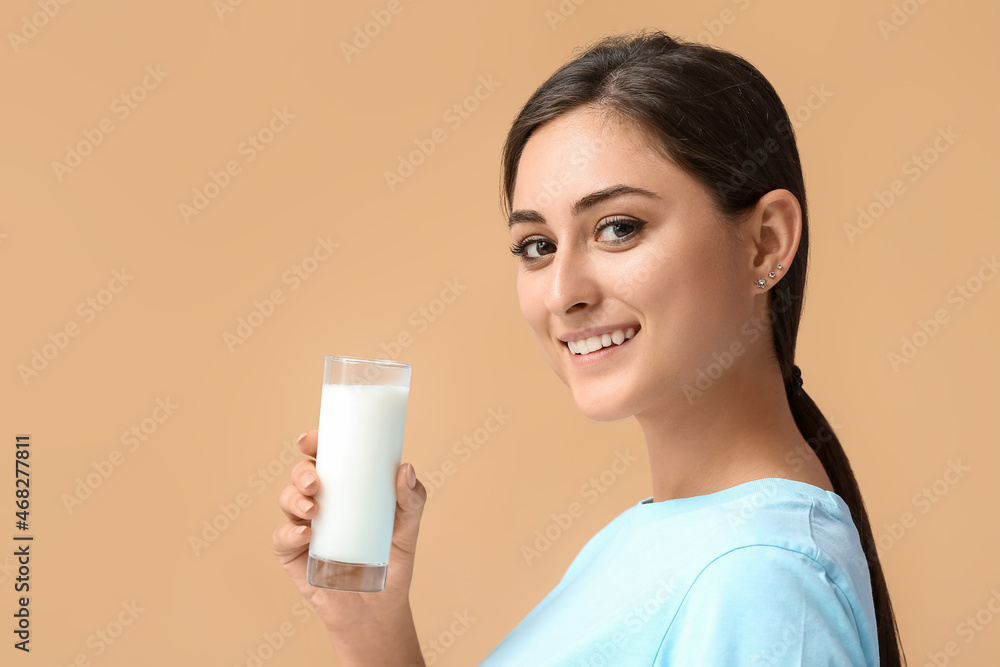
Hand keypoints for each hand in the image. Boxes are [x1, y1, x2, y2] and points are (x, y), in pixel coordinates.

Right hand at [271, 429, 427, 663]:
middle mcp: (321, 502)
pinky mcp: (293, 555)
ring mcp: (304, 527)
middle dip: (301, 471)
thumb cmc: (392, 558)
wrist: (379, 607)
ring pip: (287, 500)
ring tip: (313, 510)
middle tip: (316, 481)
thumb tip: (406, 468)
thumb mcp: (407, 525)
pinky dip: (288, 532)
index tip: (311, 439)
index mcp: (345, 487)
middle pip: (301, 474)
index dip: (314, 443)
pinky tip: (304, 534)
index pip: (325, 457)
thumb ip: (411, 499)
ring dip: (294, 499)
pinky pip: (281, 538)